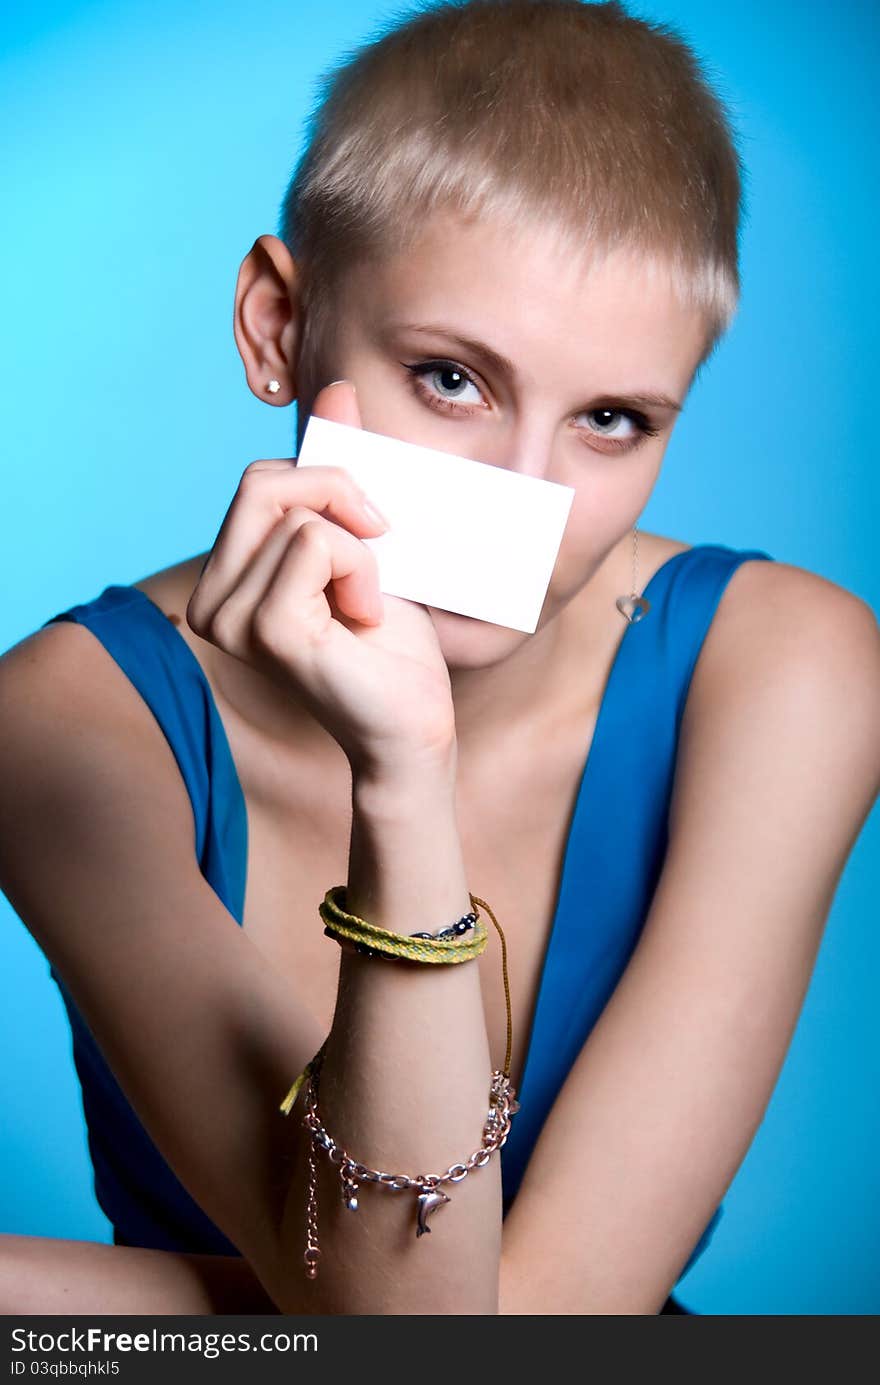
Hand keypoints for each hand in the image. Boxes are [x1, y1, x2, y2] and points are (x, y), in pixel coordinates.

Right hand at [186, 381, 456, 777]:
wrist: (416, 721)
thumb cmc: (391, 642)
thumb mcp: (366, 537)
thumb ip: (341, 468)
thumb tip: (338, 389)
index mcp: (223, 579)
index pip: (258, 480)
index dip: (326, 484)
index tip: (370, 534)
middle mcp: (210, 602)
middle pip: (264, 482)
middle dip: (339, 496)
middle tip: (379, 546)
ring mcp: (230, 621)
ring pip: (300, 515)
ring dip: (361, 550)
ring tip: (367, 604)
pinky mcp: (267, 631)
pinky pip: (317, 545)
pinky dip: (362, 569)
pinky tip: (368, 617)